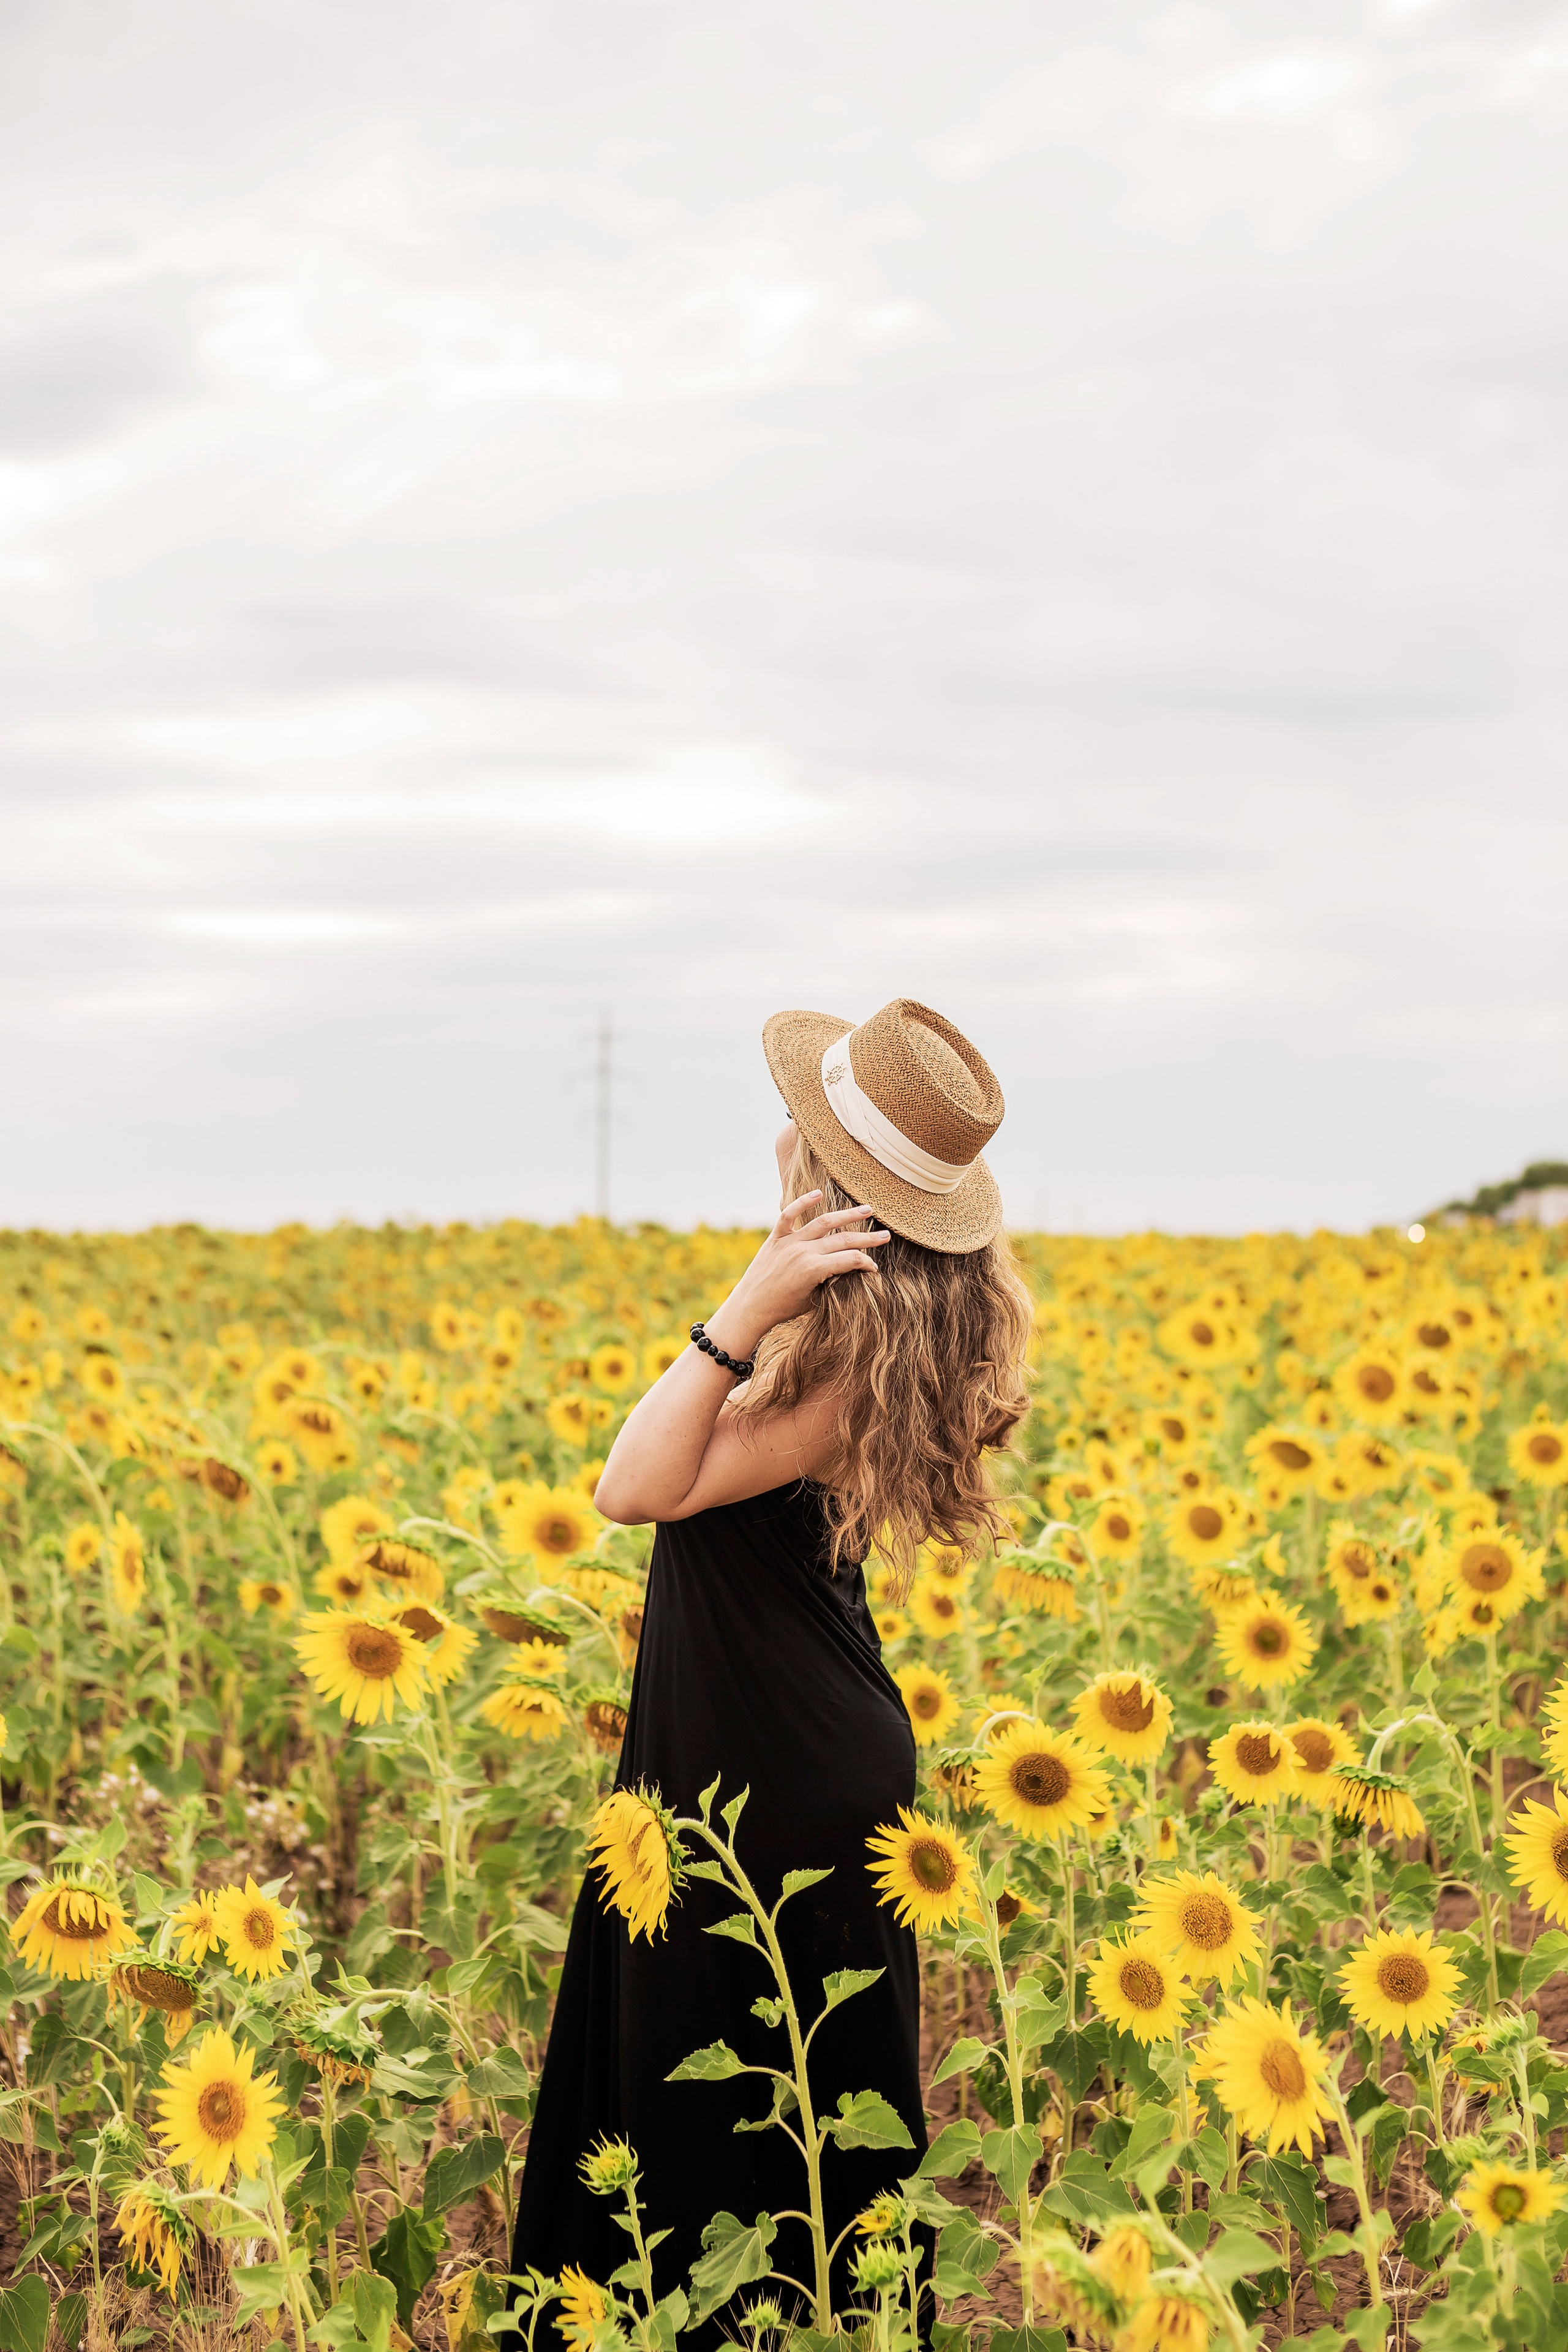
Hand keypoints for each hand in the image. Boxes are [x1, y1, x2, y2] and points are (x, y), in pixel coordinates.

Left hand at [705, 1193, 889, 1355]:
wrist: (750, 1307)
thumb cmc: (783, 1309)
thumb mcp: (814, 1300)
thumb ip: (832, 1282)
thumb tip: (851, 1269)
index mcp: (814, 1270)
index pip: (851, 1260)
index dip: (867, 1263)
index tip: (874, 1268)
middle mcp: (803, 1252)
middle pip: (843, 1240)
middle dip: (868, 1238)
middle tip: (886, 1235)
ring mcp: (789, 1242)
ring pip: (824, 1222)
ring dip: (848, 1215)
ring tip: (867, 1210)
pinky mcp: (775, 1237)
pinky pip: (789, 1214)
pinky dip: (803, 1202)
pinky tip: (818, 1193)